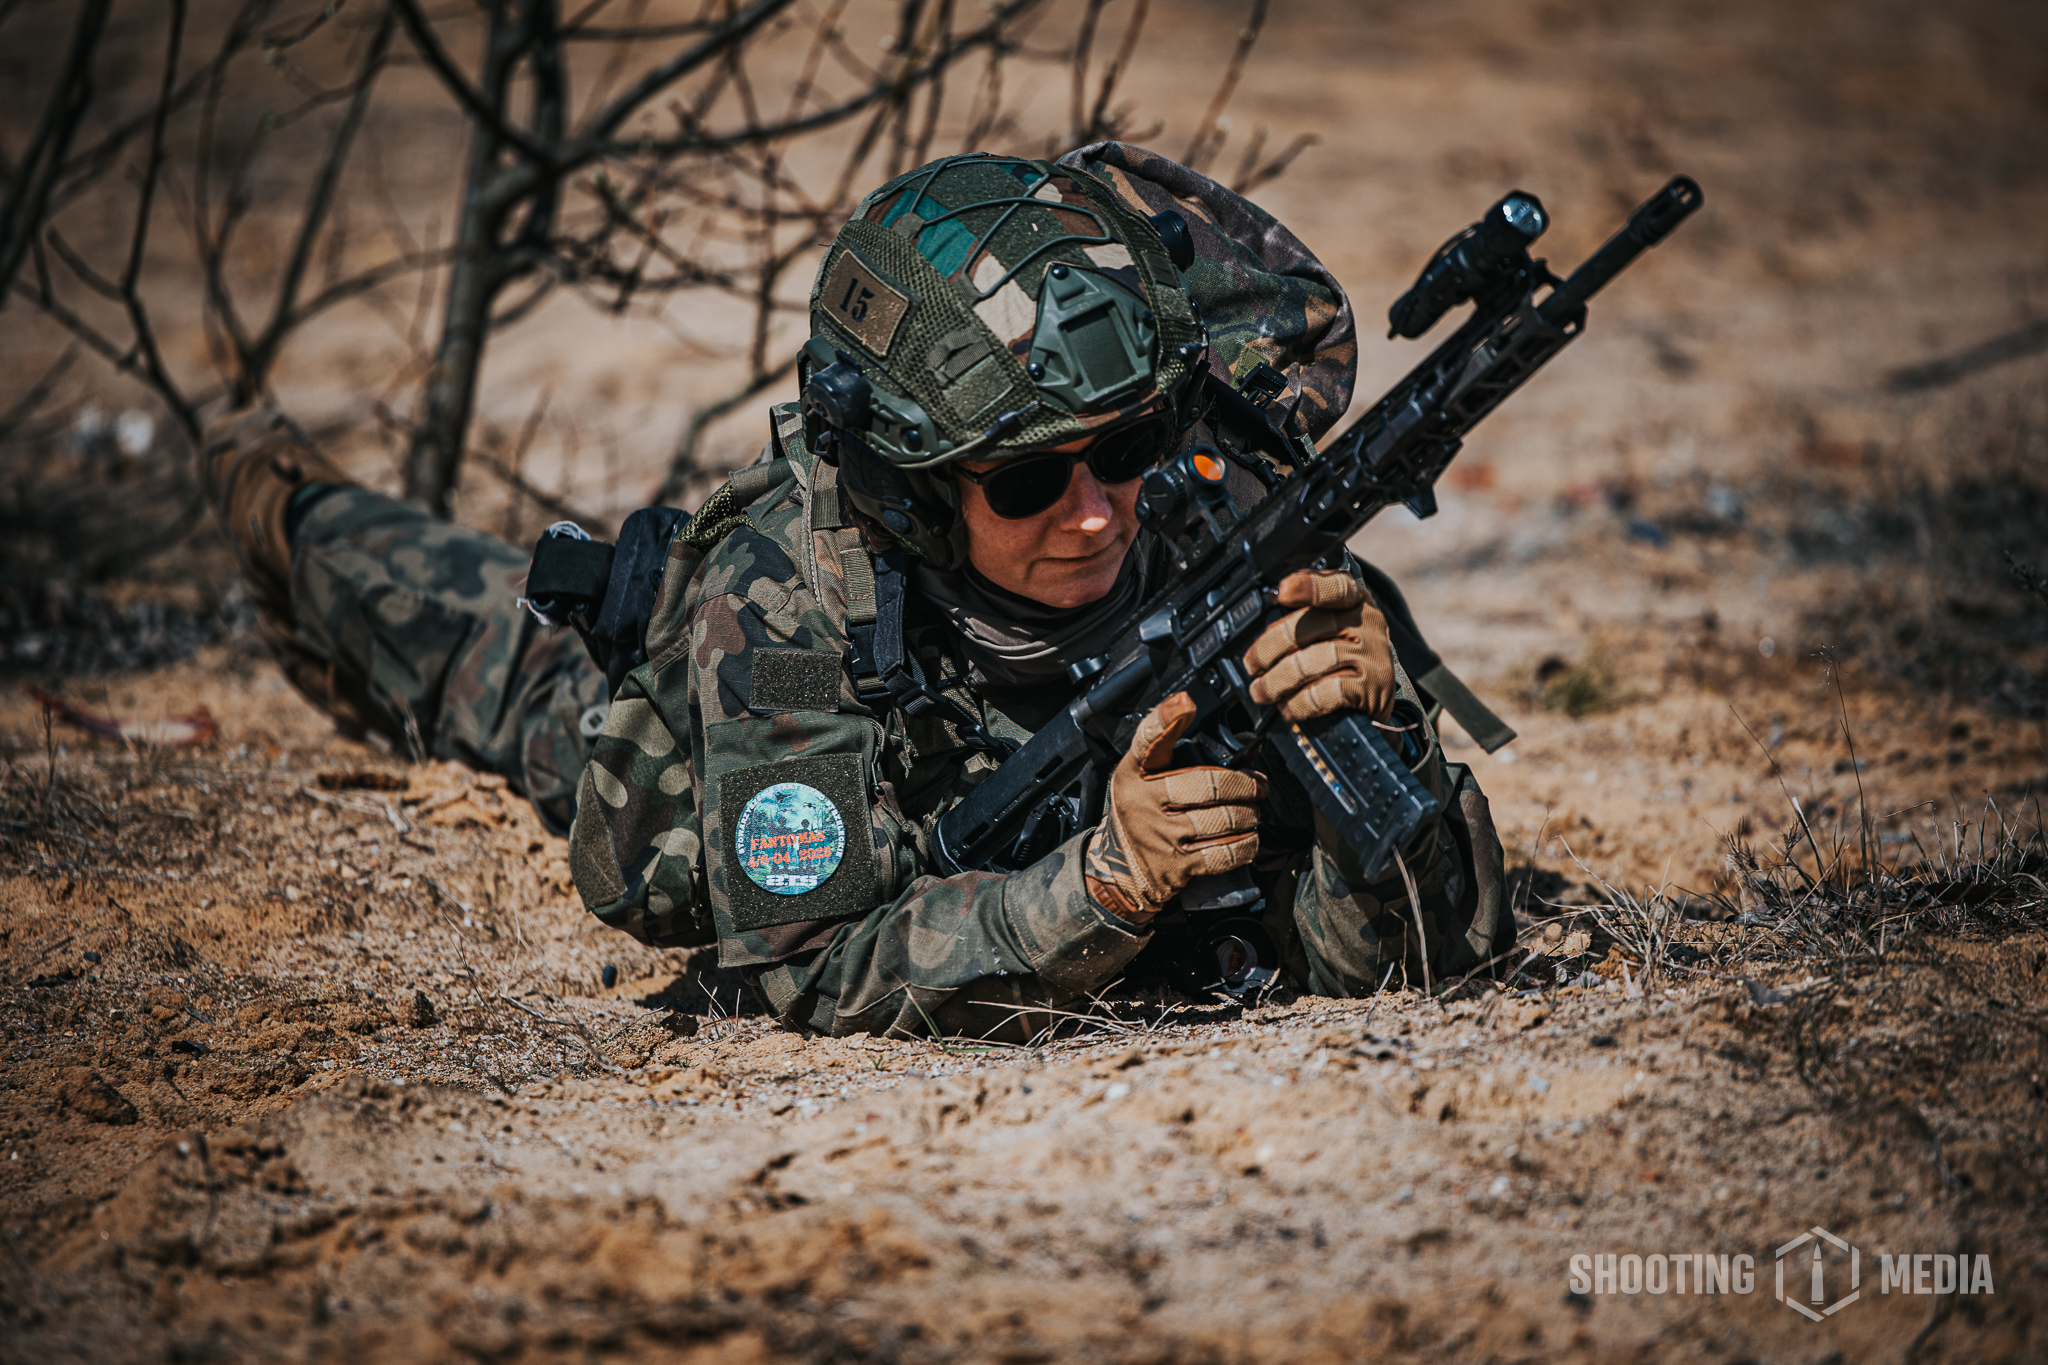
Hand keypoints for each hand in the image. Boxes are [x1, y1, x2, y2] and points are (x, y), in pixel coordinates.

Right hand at [1085, 692, 1265, 920]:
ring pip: (1221, 819)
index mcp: (1135, 772)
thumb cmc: (1141, 813)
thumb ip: (1178, 757)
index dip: (1167, 719)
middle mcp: (1144, 801)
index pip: (1148, 740)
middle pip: (1206, 785)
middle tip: (1257, 786)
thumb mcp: (1143, 778)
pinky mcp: (1175, 866)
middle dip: (1243, 785)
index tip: (1185, 702)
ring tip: (1252, 812)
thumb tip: (1243, 745)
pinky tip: (1248, 838)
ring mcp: (1160, 835)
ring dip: (1248, 815)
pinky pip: (1223, 854)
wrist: (1119, 870)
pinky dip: (1245, 845)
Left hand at [1241, 569, 1396, 722]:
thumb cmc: (1343, 656)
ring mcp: (1373, 654)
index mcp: (1355, 600)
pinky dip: (1300, 702)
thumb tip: (1268, 609)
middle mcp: (1368, 622)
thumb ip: (1305, 613)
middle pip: (1308, 627)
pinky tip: (1289, 706)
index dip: (1308, 586)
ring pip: (1310, 663)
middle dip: (1269, 649)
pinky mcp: (1372, 687)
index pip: (1335, 586)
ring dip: (1276, 681)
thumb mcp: (1332, 626)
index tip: (1281, 591)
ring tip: (1261, 692)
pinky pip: (1325, 693)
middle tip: (1252, 665)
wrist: (1376, 697)